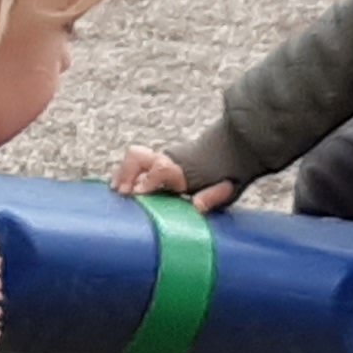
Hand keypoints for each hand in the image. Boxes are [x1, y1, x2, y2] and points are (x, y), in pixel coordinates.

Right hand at [112, 145, 238, 214]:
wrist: (234, 147)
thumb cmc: (229, 174)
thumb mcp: (227, 188)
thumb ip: (213, 197)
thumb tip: (197, 206)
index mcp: (184, 168)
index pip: (160, 169)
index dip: (149, 181)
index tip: (139, 195)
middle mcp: (169, 161)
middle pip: (138, 157)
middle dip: (126, 175)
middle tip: (122, 194)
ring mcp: (162, 160)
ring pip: (134, 158)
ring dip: (122, 174)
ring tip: (117, 192)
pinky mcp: (159, 163)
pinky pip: (136, 163)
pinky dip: (126, 174)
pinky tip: (122, 190)